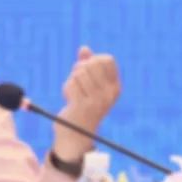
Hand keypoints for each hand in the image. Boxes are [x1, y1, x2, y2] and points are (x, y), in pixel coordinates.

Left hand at [53, 46, 120, 161]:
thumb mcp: (87, 83)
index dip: (93, 60)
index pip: (106, 59)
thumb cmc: (82, 105)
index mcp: (115, 87)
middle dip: (80, 69)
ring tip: (74, 92)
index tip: (88, 72)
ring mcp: (97, 101)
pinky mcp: (82, 106)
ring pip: (79, 73)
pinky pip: (71, 84)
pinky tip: (70, 99)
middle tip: (78, 81)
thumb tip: (83, 48)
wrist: (75, 133)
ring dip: (72, 80)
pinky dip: (67, 88)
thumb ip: (86, 64)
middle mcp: (109, 94)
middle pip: (91, 63)